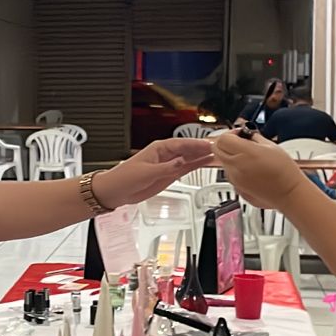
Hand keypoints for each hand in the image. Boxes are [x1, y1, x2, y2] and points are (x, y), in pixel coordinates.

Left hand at [94, 138, 215, 208]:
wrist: (116, 191)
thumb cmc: (125, 177)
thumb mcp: (147, 172)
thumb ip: (167, 168)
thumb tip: (182, 161)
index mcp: (159, 149)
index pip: (182, 144)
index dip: (197, 144)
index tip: (209, 144)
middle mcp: (165, 155)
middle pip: (188, 149)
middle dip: (203, 148)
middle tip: (220, 148)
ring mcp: (168, 165)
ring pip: (189, 158)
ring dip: (202, 156)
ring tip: (217, 154)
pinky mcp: (168, 175)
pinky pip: (185, 168)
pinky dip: (196, 166)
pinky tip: (206, 163)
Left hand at [212, 131, 307, 208]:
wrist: (289, 193)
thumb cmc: (285, 172)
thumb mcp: (271, 146)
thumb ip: (254, 138)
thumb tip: (246, 134)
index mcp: (245, 153)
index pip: (222, 138)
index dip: (229, 134)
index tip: (238, 134)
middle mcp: (236, 166)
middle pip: (216, 149)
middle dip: (225, 144)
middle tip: (238, 143)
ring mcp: (235, 179)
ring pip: (223, 162)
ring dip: (230, 157)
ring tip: (248, 158)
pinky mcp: (237, 188)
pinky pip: (230, 175)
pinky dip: (236, 170)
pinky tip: (250, 170)